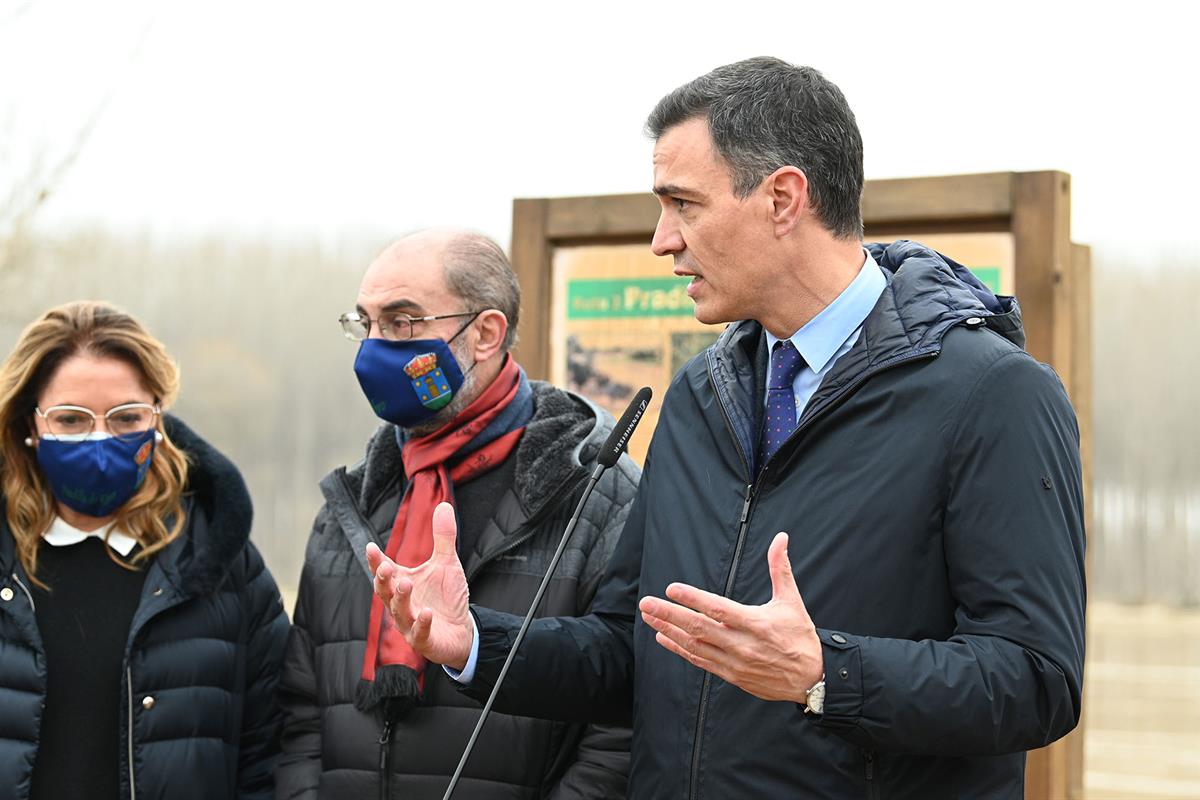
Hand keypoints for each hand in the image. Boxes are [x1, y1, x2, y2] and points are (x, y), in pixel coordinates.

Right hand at [365, 502, 472, 670]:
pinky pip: (420, 632)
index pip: (384, 571)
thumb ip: (443, 537)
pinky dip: (422, 623)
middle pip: (385, 592)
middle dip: (383, 580)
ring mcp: (410, 623)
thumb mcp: (447, 563)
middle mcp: (401, 603)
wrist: (461, 630)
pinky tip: (426, 612)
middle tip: (385, 567)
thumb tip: (443, 505)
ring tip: (406, 584)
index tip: (370, 547)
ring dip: (400, 598)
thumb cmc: (446, 597)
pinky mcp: (424, 640)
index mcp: (402, 583)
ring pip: (399, 612)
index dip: (375, 561)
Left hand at [638, 532, 822, 702]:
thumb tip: (780, 538)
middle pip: (698, 628)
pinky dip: (680, 650)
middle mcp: (742, 644)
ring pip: (695, 645)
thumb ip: (780, 568)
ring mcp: (734, 662)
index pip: (718, 609)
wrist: (812, 679)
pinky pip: (700, 661)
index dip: (693, 599)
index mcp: (755, 623)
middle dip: (669, 614)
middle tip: (647, 603)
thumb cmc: (800, 637)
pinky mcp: (731, 675)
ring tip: (649, 618)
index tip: (671, 589)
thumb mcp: (791, 600)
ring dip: (669, 631)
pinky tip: (664, 639)